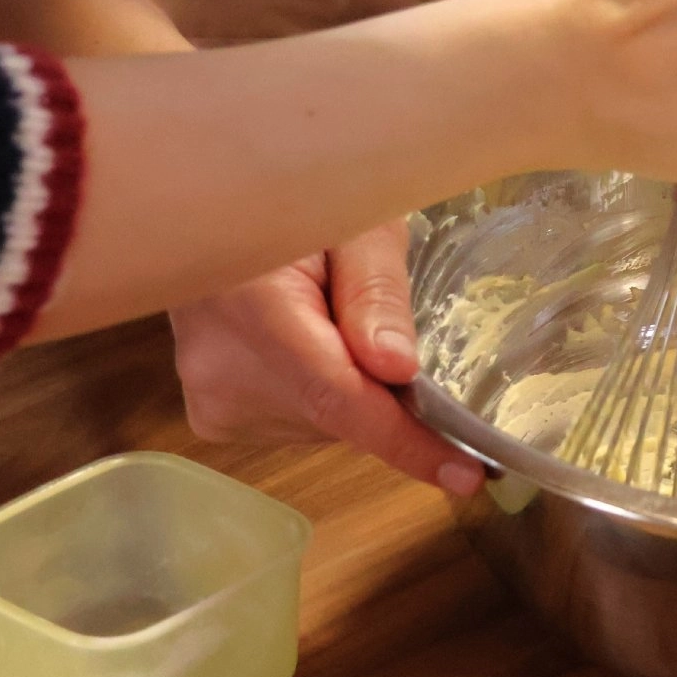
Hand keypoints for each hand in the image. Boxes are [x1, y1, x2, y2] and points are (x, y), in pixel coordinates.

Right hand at [170, 220, 484, 495]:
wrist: (222, 213)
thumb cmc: (297, 201)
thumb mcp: (355, 221)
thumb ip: (374, 290)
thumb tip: (397, 370)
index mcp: (251, 308)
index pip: (338, 397)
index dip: (405, 441)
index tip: (467, 475)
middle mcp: (219, 369)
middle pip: (338, 414)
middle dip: (386, 388)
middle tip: (384, 322)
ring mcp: (209, 398)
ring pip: (324, 423)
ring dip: (352, 386)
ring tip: (329, 312)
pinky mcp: (213, 415)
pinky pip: (300, 421)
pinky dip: (325, 393)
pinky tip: (311, 341)